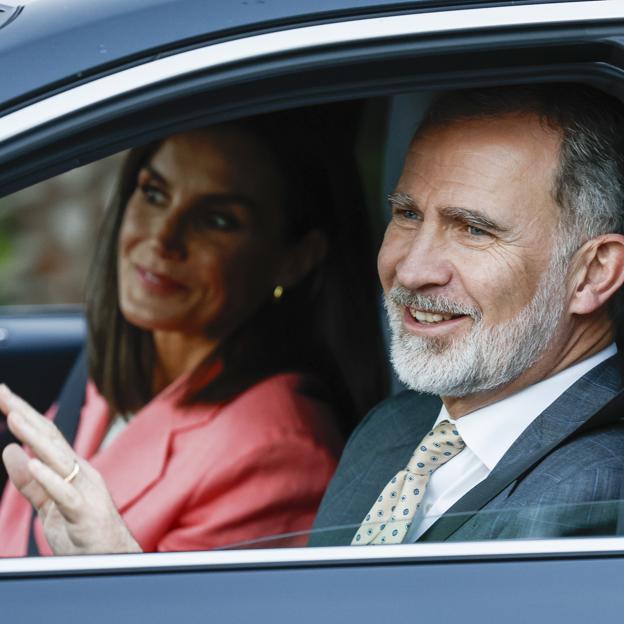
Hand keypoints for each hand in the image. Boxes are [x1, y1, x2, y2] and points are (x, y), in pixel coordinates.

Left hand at [0, 384, 141, 554]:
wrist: (111, 557)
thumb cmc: (82, 531)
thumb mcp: (48, 504)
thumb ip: (30, 481)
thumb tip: (10, 451)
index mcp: (70, 469)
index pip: (44, 435)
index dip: (23, 414)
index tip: (3, 394)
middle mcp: (80, 471)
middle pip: (50, 437)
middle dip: (25, 414)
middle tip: (2, 392)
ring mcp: (85, 490)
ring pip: (58, 458)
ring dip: (35, 437)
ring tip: (14, 417)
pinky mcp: (85, 512)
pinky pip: (66, 493)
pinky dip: (50, 477)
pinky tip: (34, 463)